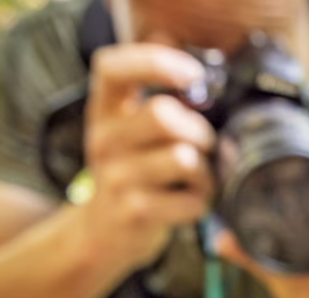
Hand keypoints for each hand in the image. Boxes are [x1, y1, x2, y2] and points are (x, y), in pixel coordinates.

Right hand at [82, 44, 216, 273]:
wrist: (103, 233)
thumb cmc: (131, 172)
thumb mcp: (129, 129)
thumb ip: (154, 96)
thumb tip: (181, 54)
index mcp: (103, 111)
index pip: (112, 68)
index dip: (155, 62)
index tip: (193, 76)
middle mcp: (103, 140)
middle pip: (162, 115)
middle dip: (198, 130)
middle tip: (204, 146)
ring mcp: (115, 178)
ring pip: (182, 158)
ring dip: (205, 170)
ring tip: (199, 179)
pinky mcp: (134, 212)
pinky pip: (189, 199)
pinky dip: (201, 201)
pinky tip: (190, 202)